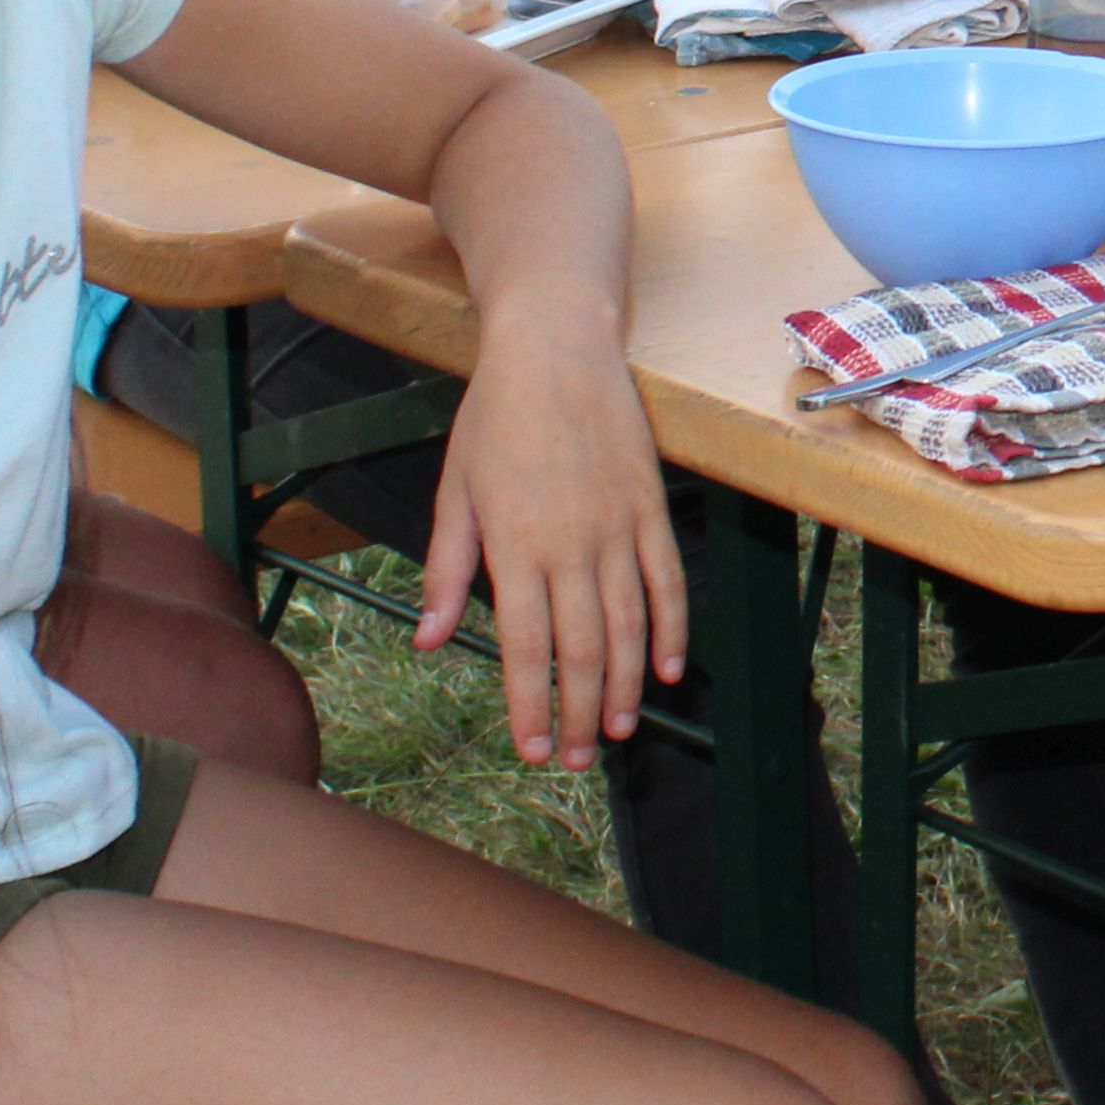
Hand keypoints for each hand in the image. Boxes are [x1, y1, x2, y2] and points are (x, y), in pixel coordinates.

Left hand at [417, 330, 681, 767]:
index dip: (530, 704)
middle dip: (577, 712)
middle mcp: (572, 546)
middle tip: (573, 757)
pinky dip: (672, 629)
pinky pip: (667, 582)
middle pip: (582, 650)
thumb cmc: (495, 417)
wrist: (557, 347)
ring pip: (629, 626)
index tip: (530, 747)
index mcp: (516, 546)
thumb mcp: (455, 491)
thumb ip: (449, 570)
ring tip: (616, 729)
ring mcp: (619, 528)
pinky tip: (668, 668)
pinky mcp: (651, 508)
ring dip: (623, 684)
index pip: (527, 647)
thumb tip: (431, 639)